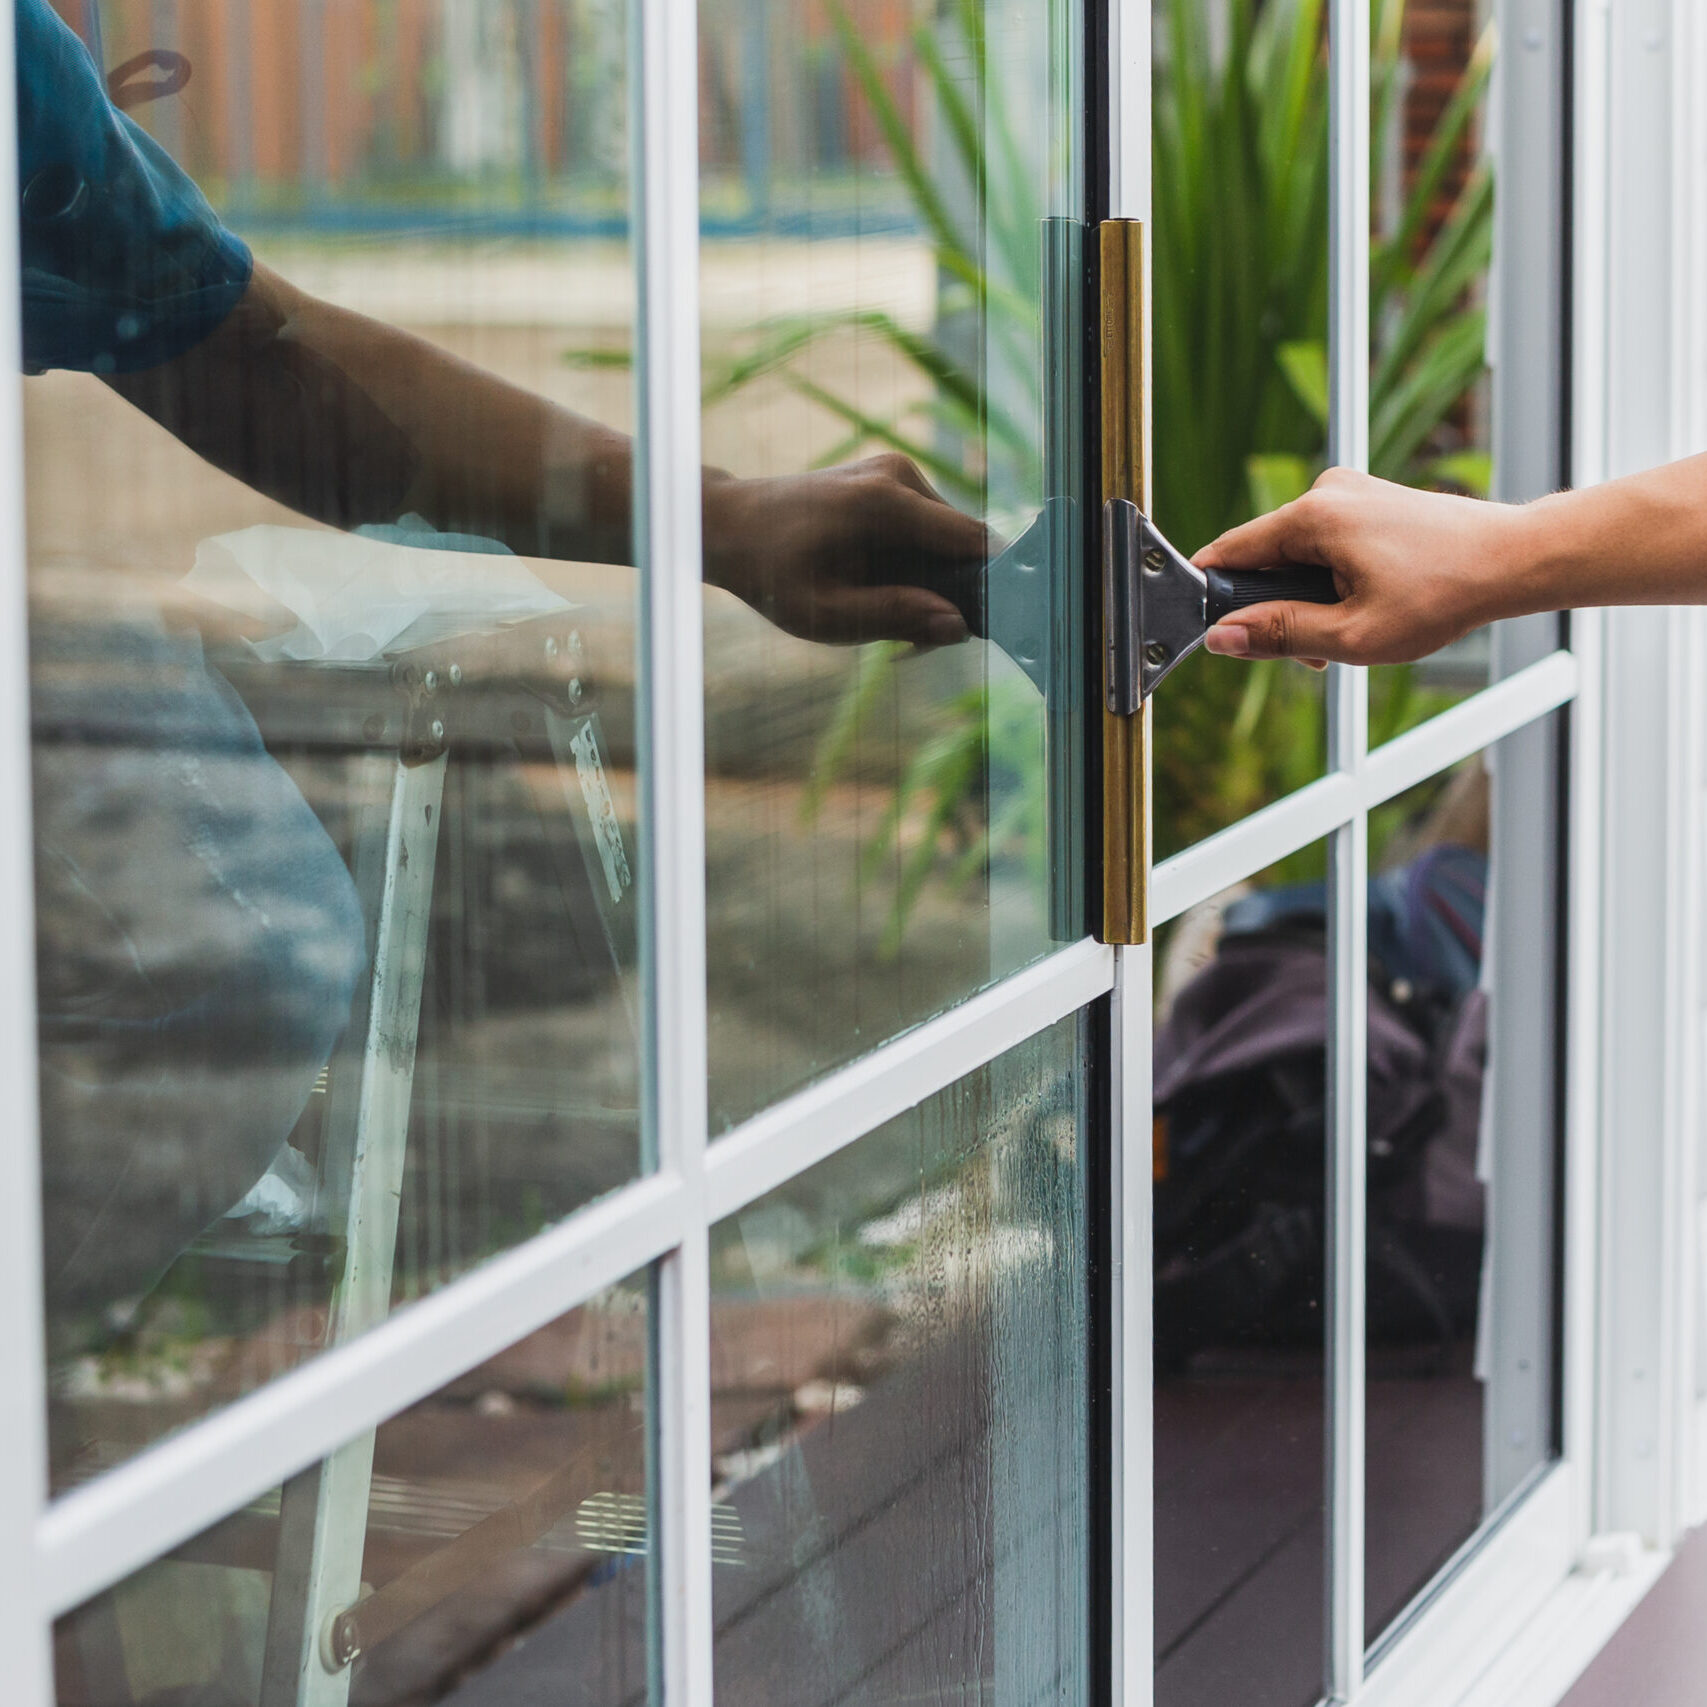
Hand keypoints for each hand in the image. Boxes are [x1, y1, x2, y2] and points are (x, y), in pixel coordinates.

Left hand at [701, 454, 991, 646]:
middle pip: (963, 543)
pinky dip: (915, 565)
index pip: (974, 541)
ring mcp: (895, 471)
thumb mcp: (825, 613)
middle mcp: (899, 475)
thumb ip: (894, 617)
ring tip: (884, 620)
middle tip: (908, 643)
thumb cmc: (769, 572)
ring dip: (931, 583)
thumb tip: (958, 627)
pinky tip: (878, 590)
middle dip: (950, 595)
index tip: (975, 628)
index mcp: (886, 502)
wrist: (729, 526)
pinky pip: (926, 528)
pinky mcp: (890, 479)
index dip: (988, 586)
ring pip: (947, 539)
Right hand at [1194, 467, 1535, 665]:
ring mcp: (1350, 492)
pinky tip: (1365, 607)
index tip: (1220, 633)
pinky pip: (1325, 545)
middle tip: (1315, 652)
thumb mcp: (1351, 635)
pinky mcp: (1369, 502)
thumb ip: (1278, 635)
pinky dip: (1333, 581)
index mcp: (1313, 515)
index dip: (1216, 596)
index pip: (1230, 552)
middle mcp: (1327, 491)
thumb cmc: (1444, 594)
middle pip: (1266, 559)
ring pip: (1297, 557)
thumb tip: (1222, 637)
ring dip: (1310, 600)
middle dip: (1280, 609)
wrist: (1514, 561)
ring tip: (1352, 632)